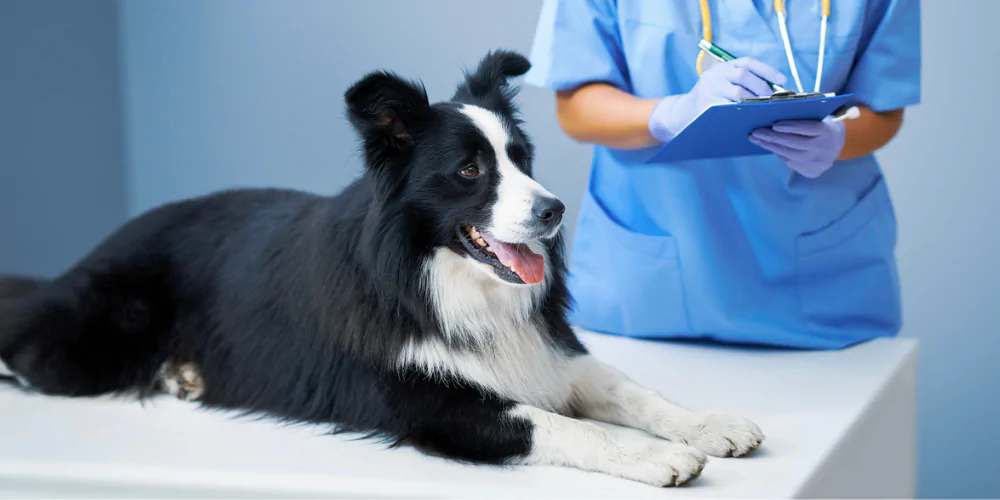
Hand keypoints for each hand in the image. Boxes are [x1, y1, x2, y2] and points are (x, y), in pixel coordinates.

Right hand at [648, 58, 786, 142]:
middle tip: (772, 100)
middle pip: (743, 76)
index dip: (767, 70)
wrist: (683, 112)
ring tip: (764, 109)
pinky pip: (729, 109)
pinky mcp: (706, 107)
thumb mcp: (723, 83)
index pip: (747, 62)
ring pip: (737, 93)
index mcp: (722, 67)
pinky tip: (751, 117)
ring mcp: (709, 90)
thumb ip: (743, 82)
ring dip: (754, 101)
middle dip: (762, 88)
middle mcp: (714, 75)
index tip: (783, 81)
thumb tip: (775, 89)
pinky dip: (742, 112)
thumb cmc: (712, 99)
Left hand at [749, 117, 846, 177]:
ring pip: (791, 155)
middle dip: (773, 137)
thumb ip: (802, 115)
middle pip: (796, 143)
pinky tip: (768, 147)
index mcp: (827, 131)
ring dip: (771, 147)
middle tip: (756, 132)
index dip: (791, 127)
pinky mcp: (812, 171)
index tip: (774, 125)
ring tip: (757, 140)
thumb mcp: (817, 117)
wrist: (837, 145)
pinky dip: (778, 154)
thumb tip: (775, 114)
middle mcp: (824, 148)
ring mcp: (819, 162)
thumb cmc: (821, 125)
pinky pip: (791, 163)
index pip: (808, 129)